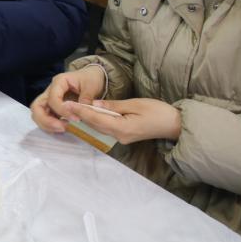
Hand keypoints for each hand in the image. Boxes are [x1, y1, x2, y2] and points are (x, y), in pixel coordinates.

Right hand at [30, 66, 106, 133]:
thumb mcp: (91, 85)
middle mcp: (50, 91)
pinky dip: (51, 126)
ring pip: (38, 115)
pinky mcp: (52, 109)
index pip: (52, 98)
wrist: (91, 79)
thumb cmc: (90, 80)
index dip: (61, 110)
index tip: (75, 119)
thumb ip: (86, 97)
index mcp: (59, 82)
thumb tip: (80, 111)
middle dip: (46, 120)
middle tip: (62, 128)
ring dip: (48, 125)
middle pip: (37, 107)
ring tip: (63, 129)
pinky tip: (63, 129)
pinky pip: (46, 119)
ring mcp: (49, 100)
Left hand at [58, 98, 181, 144]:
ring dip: (88, 118)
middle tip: (65, 106)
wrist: (175, 124)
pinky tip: (91, 114)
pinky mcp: (125, 136)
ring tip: (73, 109)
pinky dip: (98, 121)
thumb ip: (114, 106)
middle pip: (95, 125)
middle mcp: (119, 136)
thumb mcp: (136, 104)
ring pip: (100, 127)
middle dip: (81, 115)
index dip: (81, 111)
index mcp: (122, 128)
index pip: (96, 119)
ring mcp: (122, 138)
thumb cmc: (159, 112)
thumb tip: (94, 105)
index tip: (68, 105)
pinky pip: (107, 128)